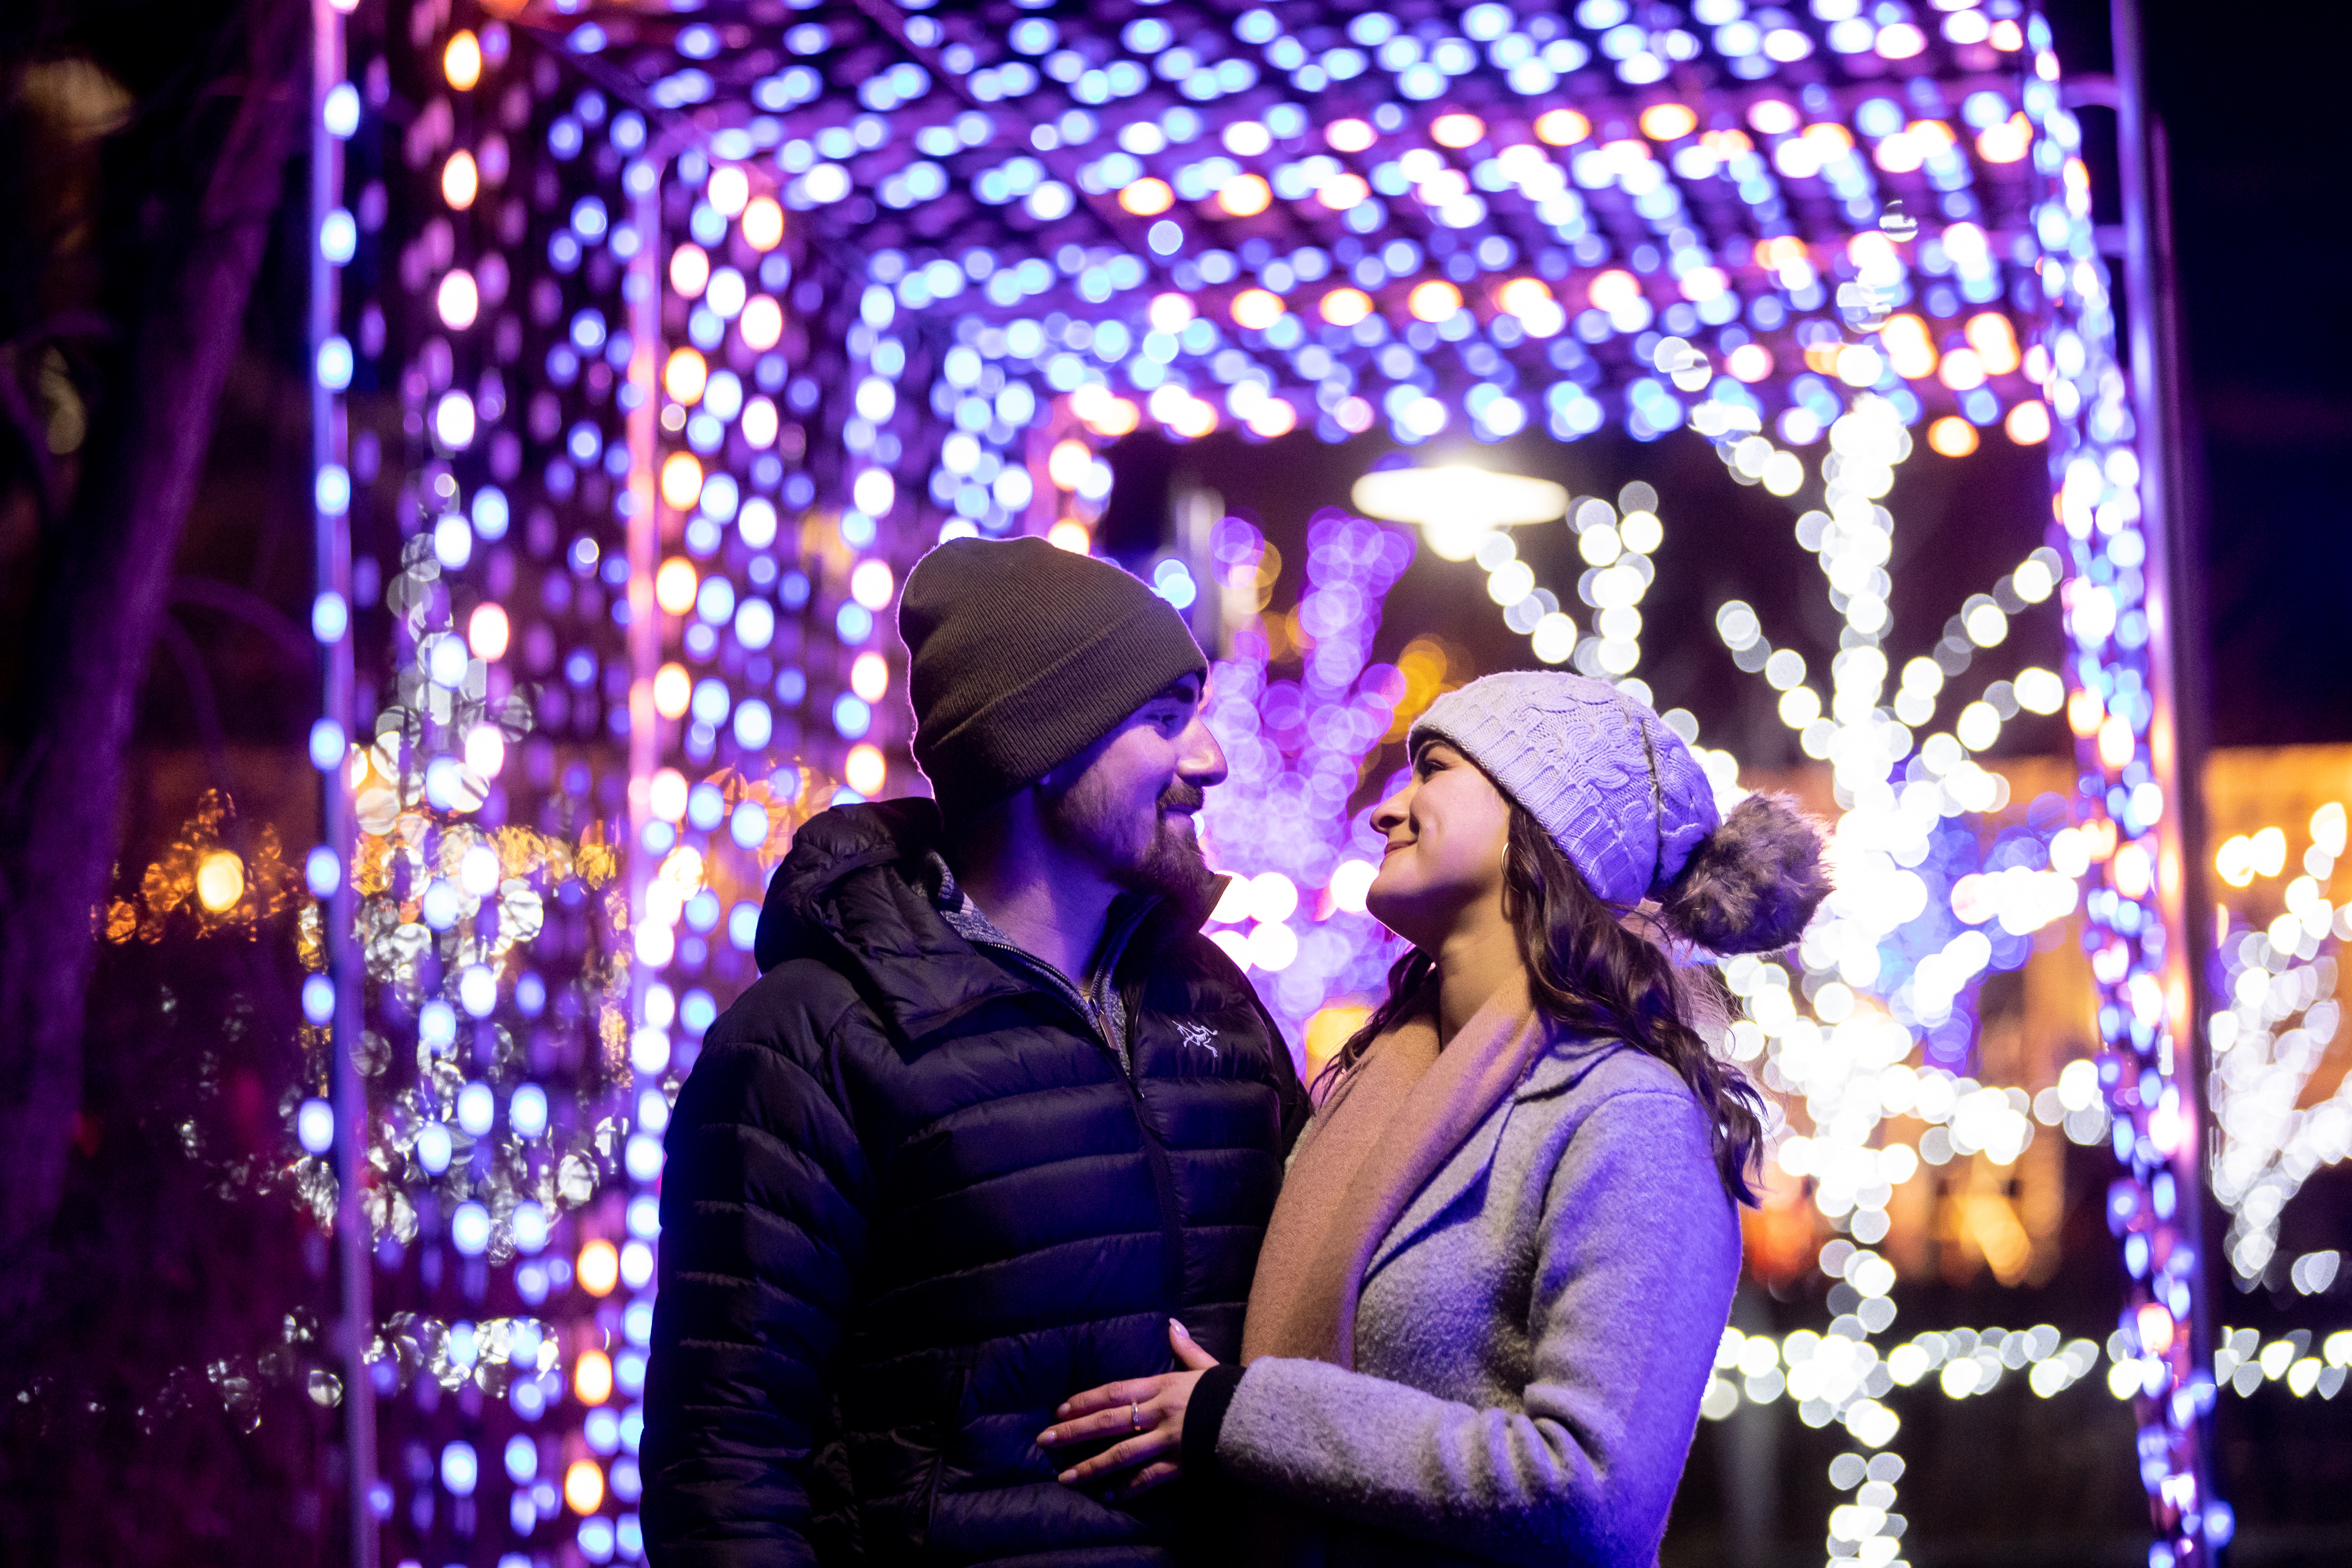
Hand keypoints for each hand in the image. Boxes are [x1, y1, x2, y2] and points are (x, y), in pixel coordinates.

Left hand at [1037, 1319, 1219, 1496]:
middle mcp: (1158, 1412)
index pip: (1113, 1391)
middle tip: (1044, 1440)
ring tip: (1065, 1477)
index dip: (1084, 1400)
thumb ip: (1185, 1348)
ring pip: (1121, 1454)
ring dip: (1091, 1466)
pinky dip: (1128, 1488)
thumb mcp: (1205, 1365)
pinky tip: (1108, 1496)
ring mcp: (1167, 1439)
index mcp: (1161, 1386)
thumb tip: (1171, 1325)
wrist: (1258, 1416)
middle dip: (1073, 1432)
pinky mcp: (1180, 1463)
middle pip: (1108, 1422)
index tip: (1059, 1410)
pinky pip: (1148, 1478)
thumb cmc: (1230, 1390)